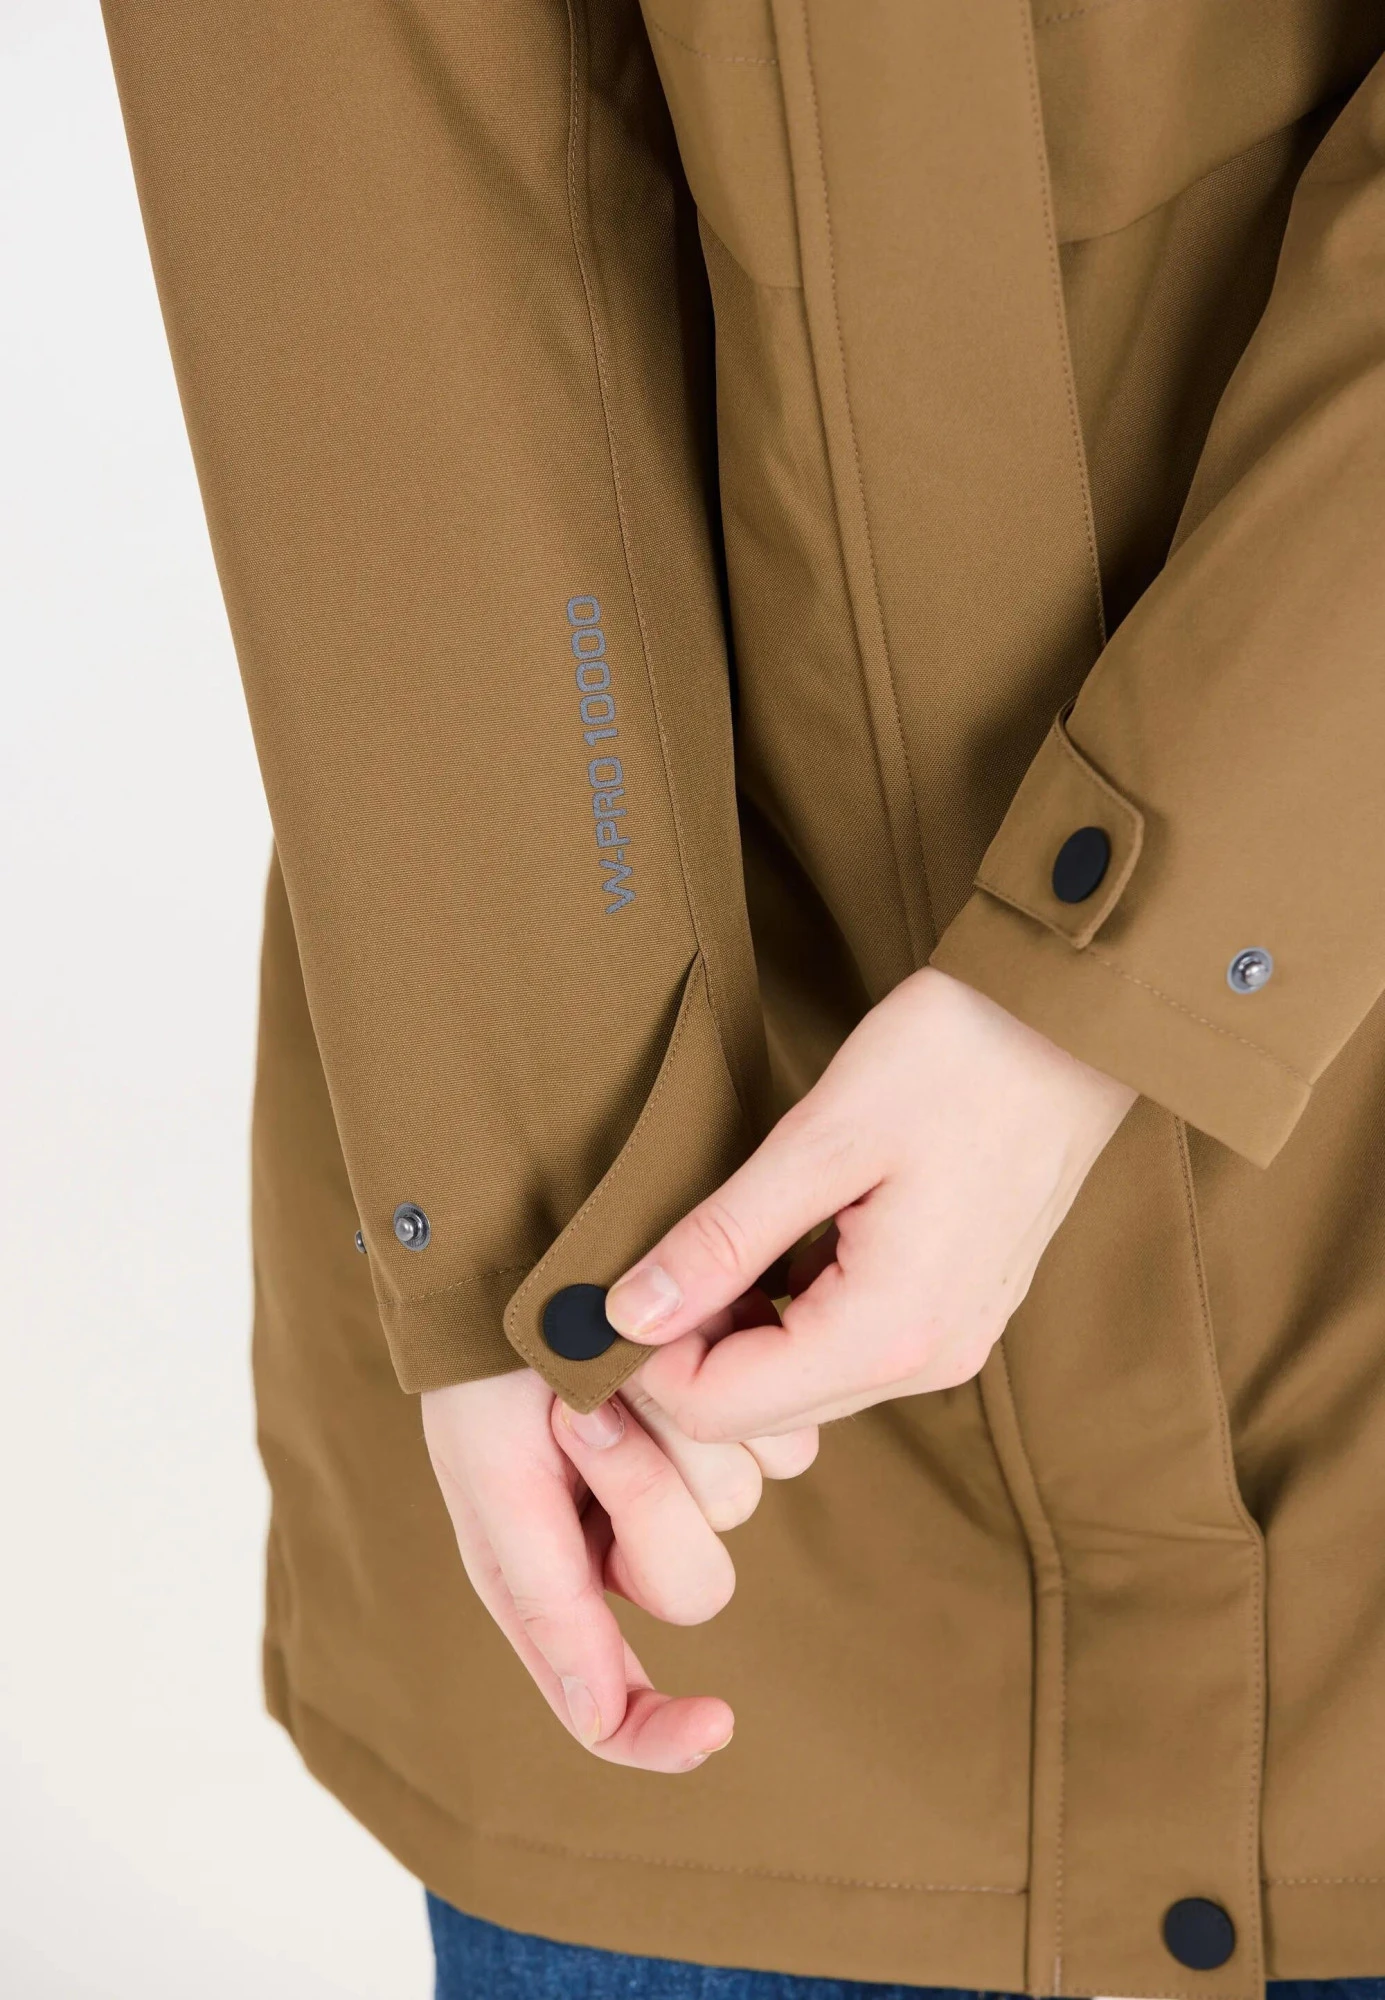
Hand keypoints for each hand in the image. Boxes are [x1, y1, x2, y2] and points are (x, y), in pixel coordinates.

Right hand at [421, 1368, 815, 1771]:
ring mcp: (697, 1471)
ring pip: (740, 1503)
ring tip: (620, 1356)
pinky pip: (787, 1445)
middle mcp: (631, 1537)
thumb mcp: (493, 1474)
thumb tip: (601, 1722)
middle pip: (692, 1583)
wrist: (538, 1229)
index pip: (616, 1706)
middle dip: (642, 1492)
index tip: (718, 1723)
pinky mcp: (752, 1412)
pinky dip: (734, 1390)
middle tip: (584, 1409)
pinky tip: (683, 1337)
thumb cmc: (490, 1358)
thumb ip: (544, 1597)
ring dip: (676, 1424)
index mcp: (558, 1577)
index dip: (664, 1733)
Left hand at [603, 968, 1135, 1439]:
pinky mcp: (957, 1313)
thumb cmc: (956, 1059)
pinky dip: (788, 1317)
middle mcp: (928, 1363)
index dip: (645, 1364)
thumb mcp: (819, 1139)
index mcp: (891, 1330)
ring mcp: (952, 1343)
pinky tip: (770, 1242)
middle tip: (646, 1265)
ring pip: (801, 1386)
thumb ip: (719, 1238)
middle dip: (686, 1357)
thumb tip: (624, 1313)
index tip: (606, 1293)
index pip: (722, 1410)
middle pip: (761, 1415)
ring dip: (737, 1335)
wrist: (1073, 1021)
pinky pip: (845, 1350)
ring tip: (708, 1245)